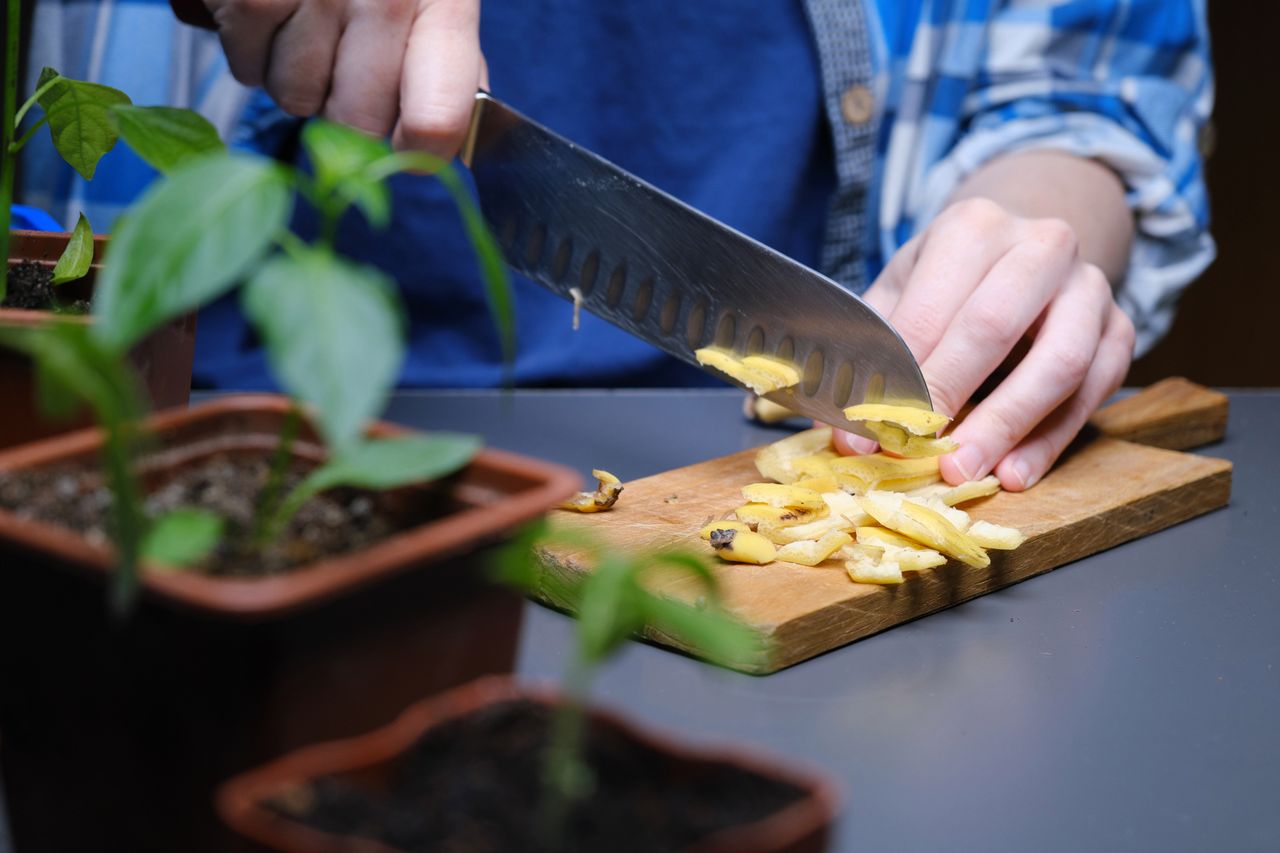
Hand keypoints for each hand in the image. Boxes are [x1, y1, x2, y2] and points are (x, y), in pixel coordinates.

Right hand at [204, 0, 484, 155]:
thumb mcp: (430, 0)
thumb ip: (449, 67)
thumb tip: (448, 136)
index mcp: (442, 2)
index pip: (438, 116)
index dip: (421, 149)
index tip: (411, 145)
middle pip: (360, 122)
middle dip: (348, 111)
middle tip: (345, 66)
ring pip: (300, 101)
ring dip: (297, 82)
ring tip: (306, 30)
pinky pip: (251, 73)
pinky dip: (255, 56)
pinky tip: (273, 17)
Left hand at [834, 197, 1135, 490]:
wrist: (1023, 251)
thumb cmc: (949, 282)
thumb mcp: (903, 293)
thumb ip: (876, 351)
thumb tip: (850, 432)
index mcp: (972, 227)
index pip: (929, 312)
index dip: (895, 379)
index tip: (865, 434)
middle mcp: (1041, 246)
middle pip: (994, 327)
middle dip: (951, 397)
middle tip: (919, 453)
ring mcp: (1089, 287)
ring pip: (1059, 363)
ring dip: (1007, 426)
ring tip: (965, 471)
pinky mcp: (1120, 329)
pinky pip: (1092, 392)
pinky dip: (1050, 441)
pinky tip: (1013, 472)